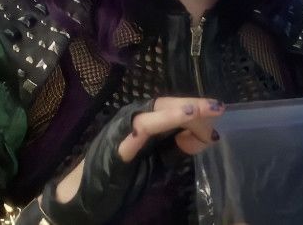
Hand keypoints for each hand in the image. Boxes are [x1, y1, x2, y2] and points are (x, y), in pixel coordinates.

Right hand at [39, 97, 224, 223]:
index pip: (174, 108)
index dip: (197, 109)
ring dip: (177, 111)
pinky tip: (173, 121)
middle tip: (218, 107)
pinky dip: (157, 123)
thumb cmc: (120, 178)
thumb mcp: (158, 162)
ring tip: (198, 110)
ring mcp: (123, 129)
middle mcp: (133, 118)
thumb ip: (178, 148)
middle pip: (166, 104)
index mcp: (145, 121)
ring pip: (153, 113)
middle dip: (193, 105)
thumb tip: (204, 135)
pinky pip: (139, 131)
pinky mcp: (117, 145)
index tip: (219, 112)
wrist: (83, 198)